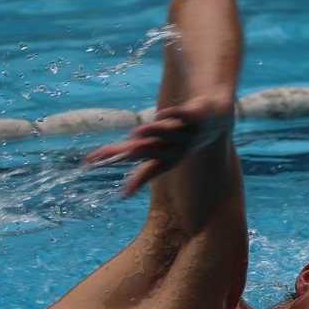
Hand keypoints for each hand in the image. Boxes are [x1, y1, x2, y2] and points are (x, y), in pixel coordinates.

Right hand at [84, 98, 232, 196]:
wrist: (216, 117)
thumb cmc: (179, 133)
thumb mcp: (155, 145)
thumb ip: (127, 152)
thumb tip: (93, 162)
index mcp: (167, 159)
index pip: (148, 170)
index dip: (137, 181)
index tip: (123, 194)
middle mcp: (178, 149)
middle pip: (155, 150)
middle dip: (139, 152)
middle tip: (122, 153)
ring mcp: (189, 134)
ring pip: (170, 134)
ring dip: (154, 133)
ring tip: (137, 132)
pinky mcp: (198, 117)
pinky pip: (187, 116)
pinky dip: (175, 115)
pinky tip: (163, 114)